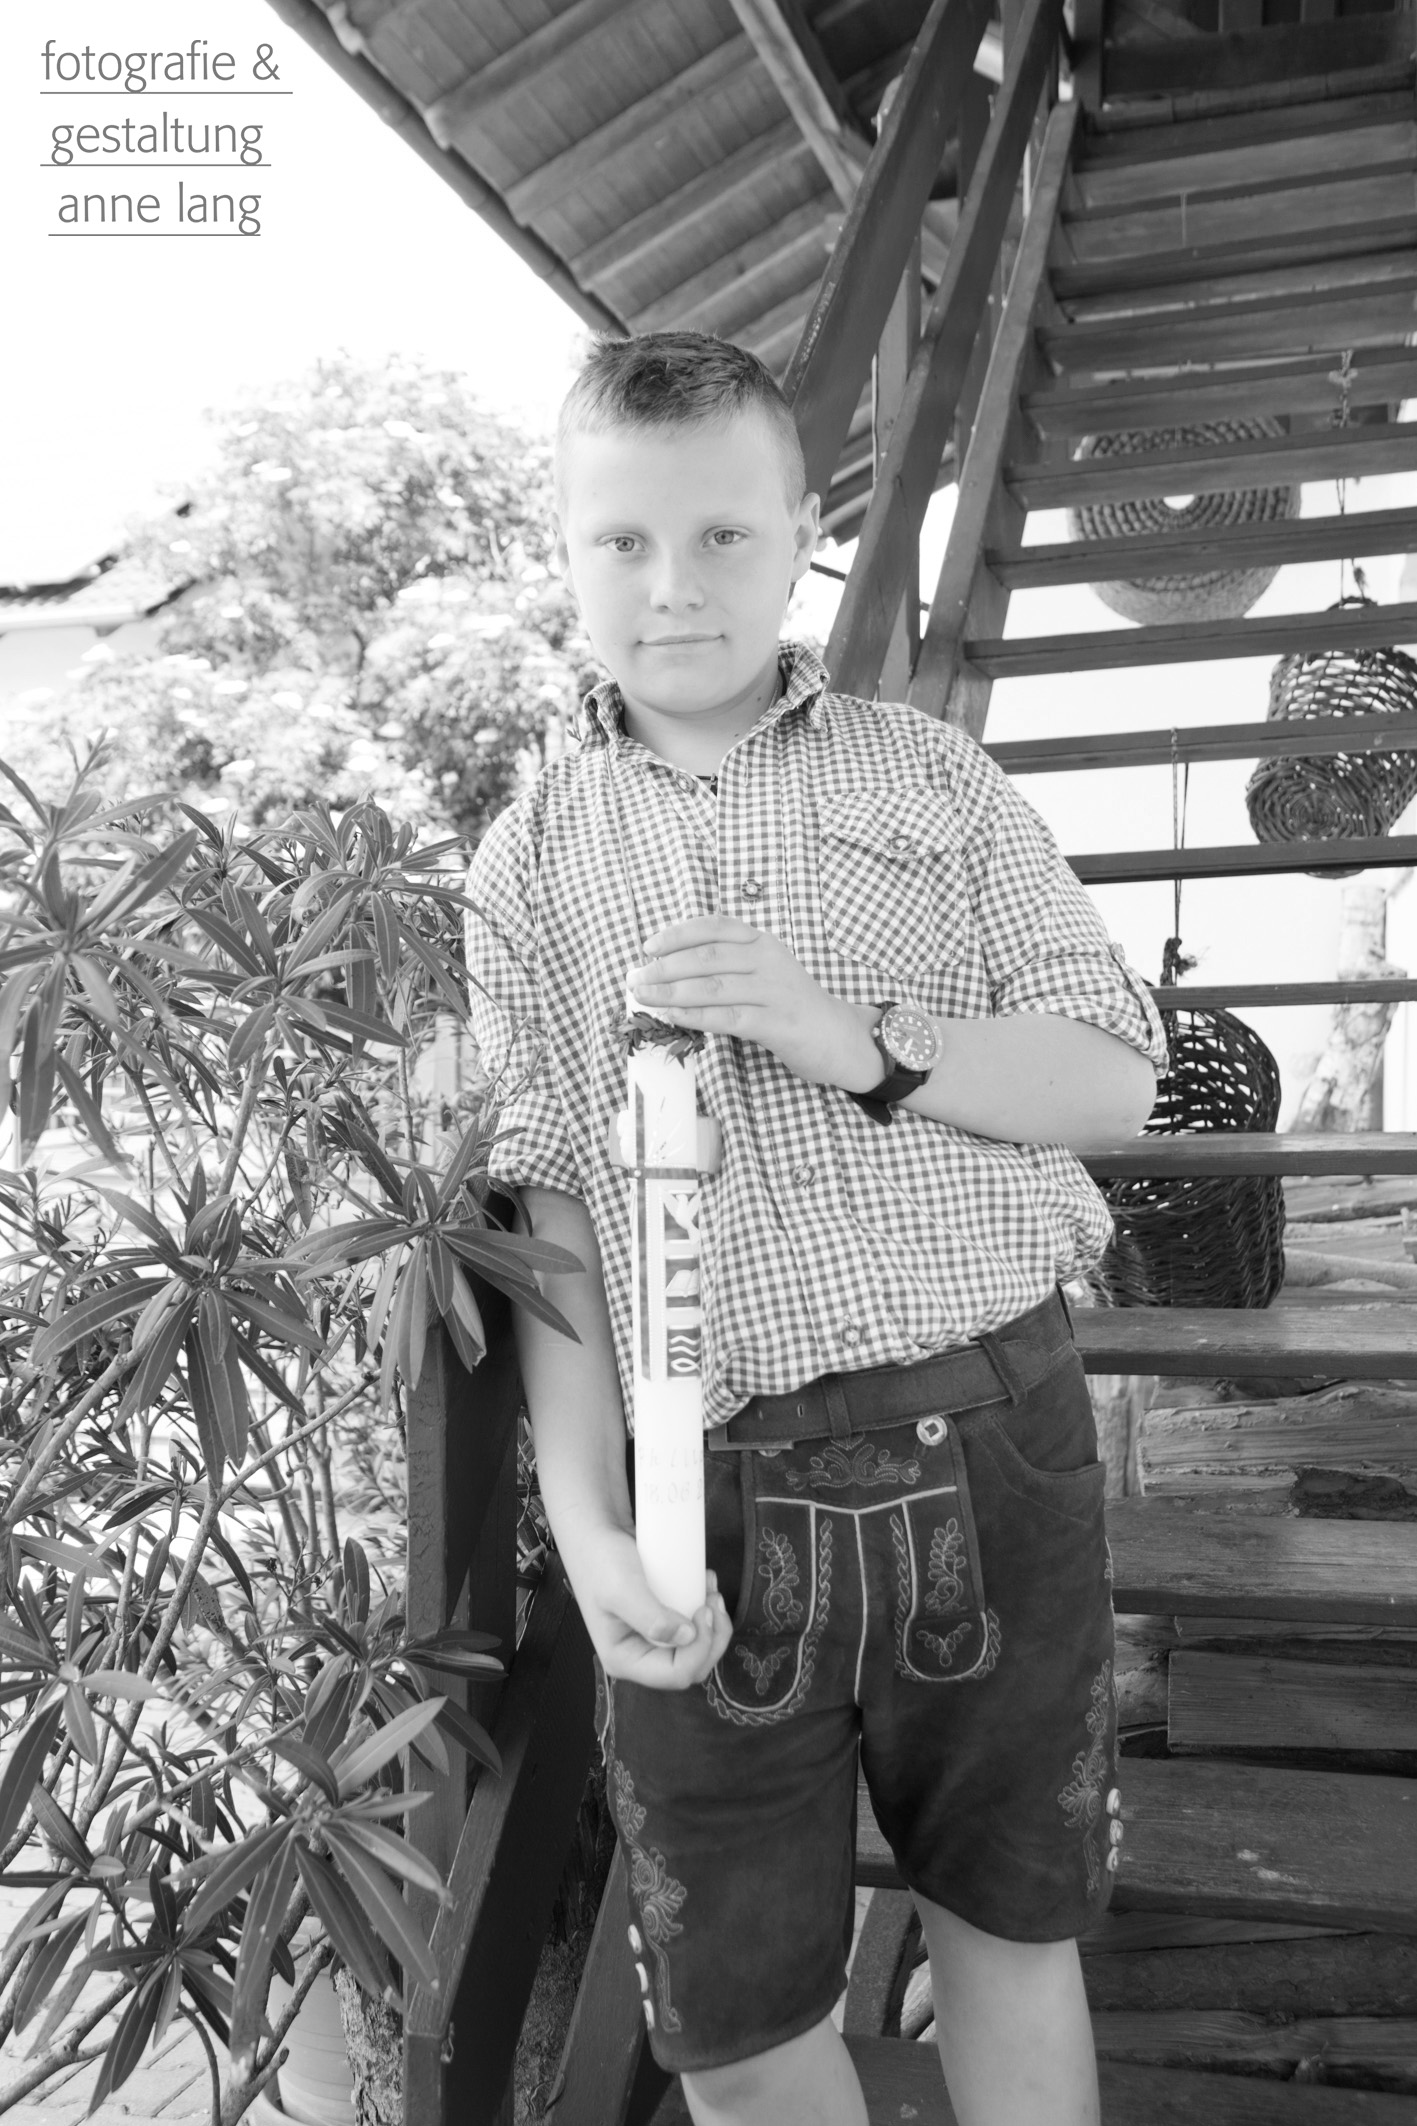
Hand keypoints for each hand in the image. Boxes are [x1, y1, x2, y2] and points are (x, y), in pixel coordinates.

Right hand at [568, 1524, 732, 1689]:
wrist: (594, 1533)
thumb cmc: (600, 1560)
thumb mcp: (622, 1588)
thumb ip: (652, 1619)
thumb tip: (688, 1637)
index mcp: (624, 1659)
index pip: (675, 1674)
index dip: (699, 1649)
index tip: (703, 1610)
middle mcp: (640, 1654)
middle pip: (691, 1666)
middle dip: (712, 1637)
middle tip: (713, 1600)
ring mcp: (652, 1638)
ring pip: (696, 1648)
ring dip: (713, 1622)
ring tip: (710, 1589)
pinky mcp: (662, 1619)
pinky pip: (692, 1626)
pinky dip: (706, 1607)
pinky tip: (705, 1583)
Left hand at [629, 916, 879, 1089]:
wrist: (839, 1036)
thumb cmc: (791, 1006)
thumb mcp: (763, 973)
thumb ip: (727, 966)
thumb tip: (670, 970)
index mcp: (762, 942)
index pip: (714, 927)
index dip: (677, 934)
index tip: (648, 947)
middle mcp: (768, 960)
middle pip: (706, 957)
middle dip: (664, 967)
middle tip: (635, 978)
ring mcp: (774, 991)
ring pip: (712, 986)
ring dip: (671, 992)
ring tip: (644, 997)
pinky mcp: (777, 1023)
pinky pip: (727, 1016)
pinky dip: (695, 1015)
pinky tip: (672, 1016)